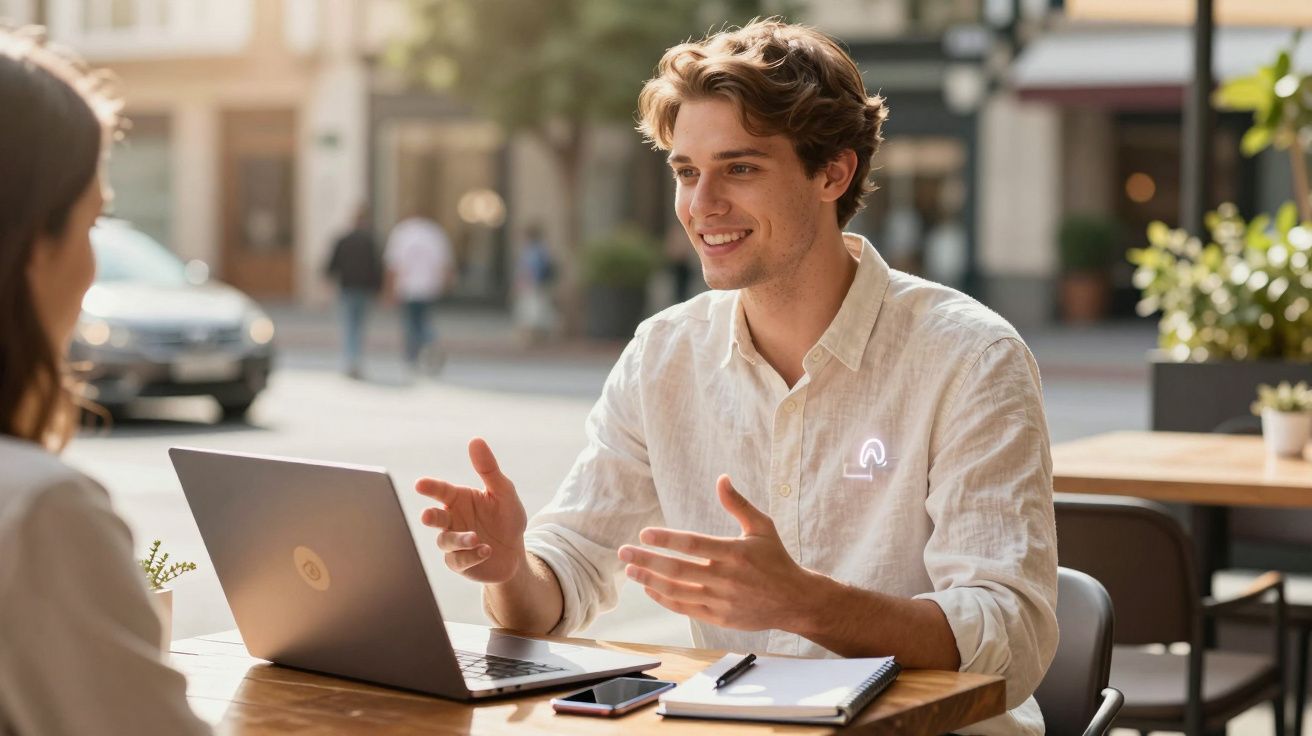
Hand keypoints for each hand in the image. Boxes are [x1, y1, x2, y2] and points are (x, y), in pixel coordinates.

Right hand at [416, 438, 527, 583]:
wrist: (516, 552)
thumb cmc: (507, 518)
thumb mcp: (503, 491)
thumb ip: (489, 469)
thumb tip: (476, 440)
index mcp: (459, 499)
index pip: (441, 491)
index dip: (430, 487)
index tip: (420, 484)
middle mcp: (452, 520)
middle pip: (434, 517)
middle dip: (429, 516)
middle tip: (427, 516)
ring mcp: (454, 543)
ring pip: (446, 541)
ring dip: (459, 539)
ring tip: (475, 538)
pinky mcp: (460, 563)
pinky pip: (459, 560)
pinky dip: (471, 556)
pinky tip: (486, 550)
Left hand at [617, 475, 818, 631]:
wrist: (795, 601)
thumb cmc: (777, 560)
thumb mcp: (763, 527)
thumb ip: (739, 504)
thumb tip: (721, 478)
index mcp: (736, 553)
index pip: (693, 545)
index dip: (666, 539)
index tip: (644, 533)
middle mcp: (727, 578)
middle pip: (678, 570)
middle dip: (647, 559)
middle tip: (623, 551)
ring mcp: (722, 601)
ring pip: (677, 591)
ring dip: (650, 580)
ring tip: (630, 569)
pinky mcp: (720, 617)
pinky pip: (686, 608)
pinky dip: (665, 598)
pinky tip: (650, 587)